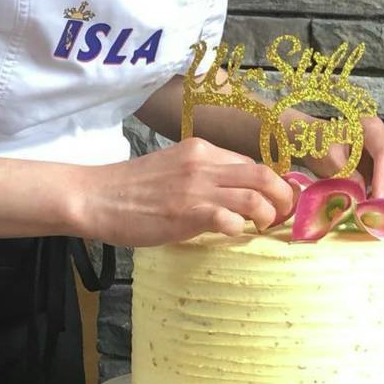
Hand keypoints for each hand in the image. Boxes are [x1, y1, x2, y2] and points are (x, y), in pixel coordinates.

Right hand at [72, 137, 294, 246]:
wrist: (97, 197)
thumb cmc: (132, 188)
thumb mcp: (174, 167)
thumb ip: (203, 174)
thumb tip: (233, 193)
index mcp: (201, 149)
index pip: (251, 162)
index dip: (272, 181)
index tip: (280, 197)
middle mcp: (204, 163)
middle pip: (263, 175)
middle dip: (284, 195)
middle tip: (286, 213)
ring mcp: (197, 188)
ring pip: (255, 197)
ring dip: (269, 214)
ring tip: (267, 226)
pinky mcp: (187, 213)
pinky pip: (230, 220)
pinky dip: (240, 228)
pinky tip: (234, 234)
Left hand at [305, 116, 383, 200]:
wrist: (316, 142)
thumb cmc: (320, 144)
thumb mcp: (328, 158)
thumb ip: (346, 175)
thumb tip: (363, 194)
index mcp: (371, 127)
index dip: (383, 179)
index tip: (376, 200)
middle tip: (373, 203)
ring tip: (370, 202)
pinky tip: (371, 199)